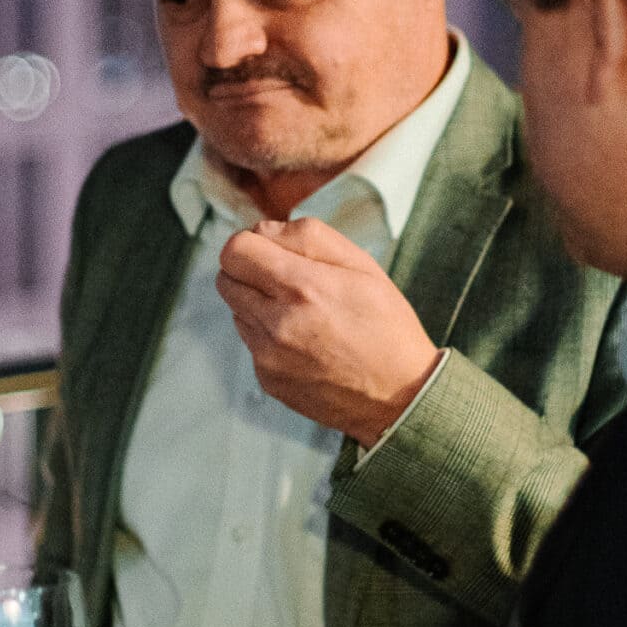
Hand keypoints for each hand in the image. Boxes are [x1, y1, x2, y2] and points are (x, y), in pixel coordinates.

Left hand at [215, 217, 440, 446]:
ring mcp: (268, 357)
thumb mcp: (361, 265)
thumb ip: (308, 237)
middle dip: (248, 271)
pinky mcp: (267, 379)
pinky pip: (251, 343)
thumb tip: (261, 230)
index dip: (249, 243)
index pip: (235, 250)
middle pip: (226, 279)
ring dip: (258, 304)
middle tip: (284, 279)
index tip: (269, 250)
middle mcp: (277, 323)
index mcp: (302, 287)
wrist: (401, 396)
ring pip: (236, 310)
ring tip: (301, 313)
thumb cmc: (386, 324)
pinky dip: (268, 336)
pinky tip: (305, 343)